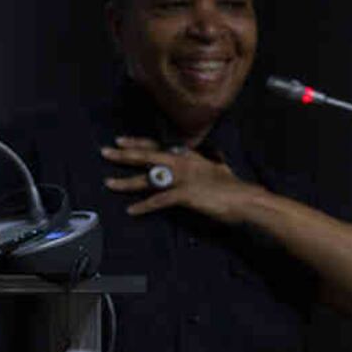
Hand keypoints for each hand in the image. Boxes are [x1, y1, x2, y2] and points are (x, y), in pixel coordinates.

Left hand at [100, 136, 266, 223]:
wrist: (246, 199)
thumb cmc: (234, 188)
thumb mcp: (219, 169)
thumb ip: (211, 163)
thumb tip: (215, 159)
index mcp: (189, 156)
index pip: (158, 146)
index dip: (138, 142)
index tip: (120, 140)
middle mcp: (183, 163)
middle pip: (147, 156)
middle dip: (124, 154)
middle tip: (104, 152)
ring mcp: (183, 178)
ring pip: (148, 178)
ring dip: (127, 182)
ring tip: (108, 184)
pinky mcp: (185, 195)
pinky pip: (159, 201)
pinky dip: (144, 206)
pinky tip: (131, 211)